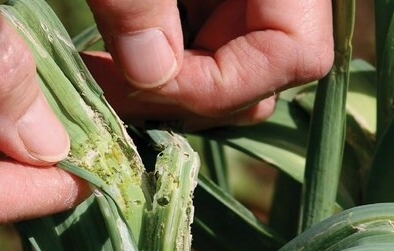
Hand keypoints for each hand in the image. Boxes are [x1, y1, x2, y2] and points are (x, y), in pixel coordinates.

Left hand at [83, 0, 333, 127]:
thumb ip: (138, 2)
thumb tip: (148, 74)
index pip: (293, 56)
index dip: (217, 84)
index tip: (139, 80)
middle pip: (260, 77)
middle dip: (183, 98)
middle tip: (109, 94)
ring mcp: (248, 3)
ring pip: (228, 72)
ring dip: (165, 90)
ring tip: (100, 77)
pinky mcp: (211, 7)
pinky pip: (202, 52)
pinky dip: (157, 68)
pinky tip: (113, 63)